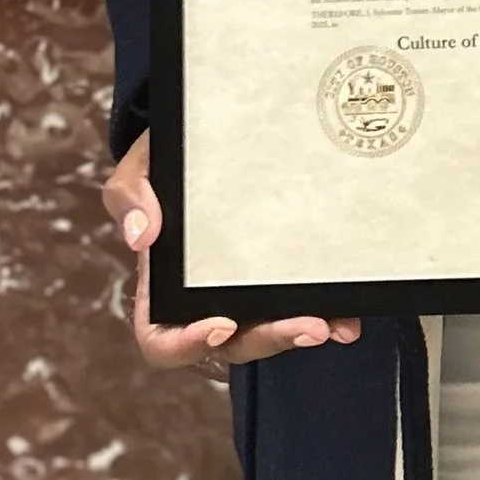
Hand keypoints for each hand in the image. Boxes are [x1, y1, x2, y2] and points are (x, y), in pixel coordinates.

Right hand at [103, 130, 361, 369]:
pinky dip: (327, 313)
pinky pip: (300, 305)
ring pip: (272, 333)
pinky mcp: (282, 277)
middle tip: (308, 327)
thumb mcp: (140, 168)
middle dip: (271, 340)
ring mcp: (246, 292)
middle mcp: (206, 300)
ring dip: (304, 334)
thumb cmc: (170, 161)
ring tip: (336, 326)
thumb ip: (129, 195)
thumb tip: (139, 235)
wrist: (213, 134)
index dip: (188, 345)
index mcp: (162, 288)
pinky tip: (349, 313)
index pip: (162, 340)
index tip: (222, 323)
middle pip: (232, 344)